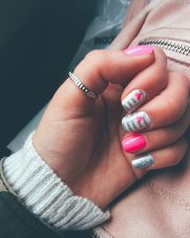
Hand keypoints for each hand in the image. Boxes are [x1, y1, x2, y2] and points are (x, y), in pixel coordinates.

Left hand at [33, 46, 189, 207]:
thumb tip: (144, 54)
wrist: (61, 183)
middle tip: (130, 124)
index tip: (127, 101)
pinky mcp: (153, 152)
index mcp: (117, 83)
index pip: (157, 63)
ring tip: (128, 147)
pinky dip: (162, 156)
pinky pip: (180, 148)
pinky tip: (136, 162)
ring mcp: (147, 128)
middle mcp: (137, 102)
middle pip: (180, 88)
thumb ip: (100, 65)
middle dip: (162, 108)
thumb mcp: (69, 96)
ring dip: (159, 135)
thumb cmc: (59, 139)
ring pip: (183, 118)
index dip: (150, 80)